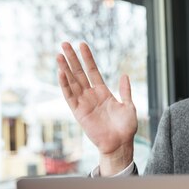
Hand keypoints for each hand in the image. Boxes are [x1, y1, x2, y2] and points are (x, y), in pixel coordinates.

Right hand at [57, 42, 137, 174]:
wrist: (120, 144)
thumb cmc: (126, 128)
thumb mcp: (129, 107)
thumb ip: (125, 91)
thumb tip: (124, 75)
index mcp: (103, 93)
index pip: (93, 71)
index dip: (87, 58)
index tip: (82, 45)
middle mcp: (91, 96)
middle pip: (79, 73)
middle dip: (72, 59)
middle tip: (65, 43)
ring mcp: (84, 103)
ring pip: (72, 82)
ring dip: (65, 68)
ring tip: (59, 54)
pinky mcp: (78, 112)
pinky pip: (69, 96)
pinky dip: (65, 85)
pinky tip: (61, 73)